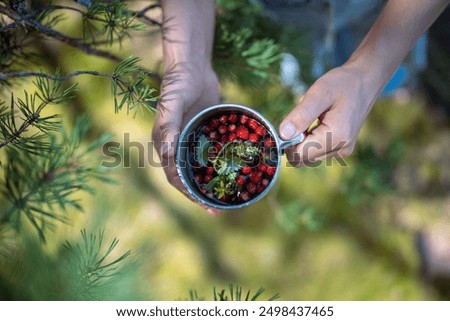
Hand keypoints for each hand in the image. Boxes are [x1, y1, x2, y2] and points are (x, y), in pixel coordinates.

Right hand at [152, 62, 220, 213]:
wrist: (192, 66)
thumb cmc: (178, 83)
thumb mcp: (173, 104)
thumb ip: (169, 127)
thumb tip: (166, 154)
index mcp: (164, 143)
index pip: (174, 176)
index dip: (187, 192)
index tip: (203, 204)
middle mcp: (176, 146)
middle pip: (187, 177)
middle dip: (200, 195)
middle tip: (218, 209)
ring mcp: (191, 140)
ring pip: (200, 169)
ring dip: (211, 183)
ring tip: (226, 197)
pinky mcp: (203, 133)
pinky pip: (210, 154)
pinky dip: (219, 165)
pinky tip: (233, 172)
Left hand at [279, 63, 378, 165]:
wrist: (365, 81)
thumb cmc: (342, 83)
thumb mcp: (319, 93)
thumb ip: (301, 115)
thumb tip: (283, 134)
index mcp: (337, 136)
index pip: (300, 154)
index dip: (287, 142)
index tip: (288, 124)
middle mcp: (341, 149)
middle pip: (303, 159)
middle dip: (293, 143)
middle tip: (297, 120)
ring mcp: (342, 150)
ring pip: (308, 158)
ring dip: (301, 143)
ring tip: (309, 120)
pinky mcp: (341, 149)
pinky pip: (316, 153)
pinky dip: (309, 142)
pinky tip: (314, 125)